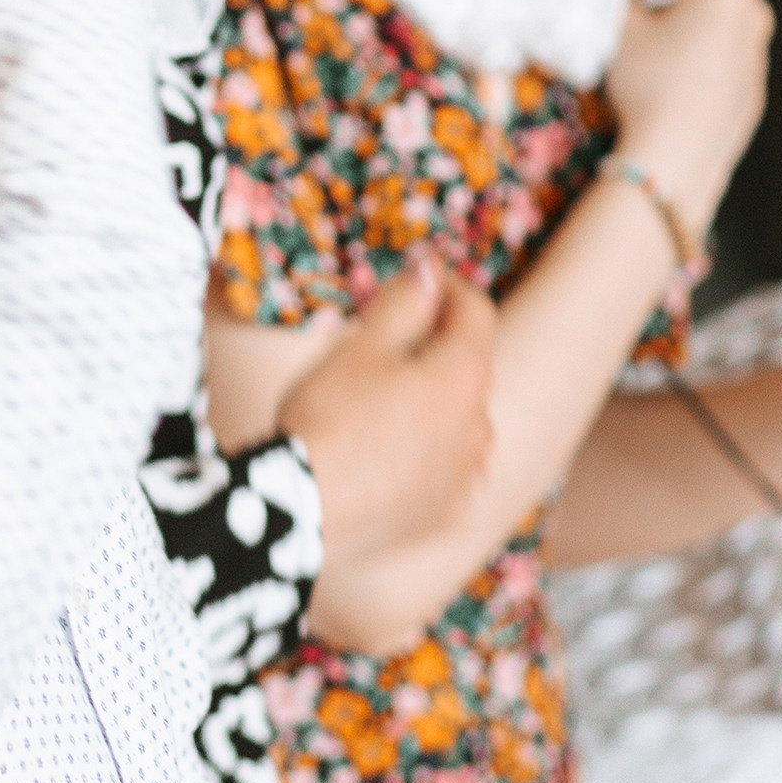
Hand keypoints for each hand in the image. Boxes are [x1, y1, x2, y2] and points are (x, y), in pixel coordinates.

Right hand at [278, 263, 496, 570]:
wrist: (301, 513)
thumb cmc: (328, 418)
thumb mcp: (361, 346)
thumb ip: (405, 301)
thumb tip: (431, 268)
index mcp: (465, 376)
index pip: (476, 312)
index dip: (448, 286)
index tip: (419, 278)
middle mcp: (480, 427)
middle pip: (467, 368)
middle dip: (436, 347)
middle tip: (383, 340)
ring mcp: (466, 476)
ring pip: (458, 422)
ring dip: (433, 404)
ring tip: (379, 404)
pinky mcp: (445, 515)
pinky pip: (445, 470)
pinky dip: (426, 454)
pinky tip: (383, 455)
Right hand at [606, 0, 771, 224]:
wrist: (676, 159)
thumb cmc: (649, 82)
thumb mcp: (621, 25)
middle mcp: (753, 9)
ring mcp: (757, 50)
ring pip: (711, 15)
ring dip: (676, 8)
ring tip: (638, 19)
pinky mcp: (751, 87)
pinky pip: (718, 51)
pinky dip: (692, 44)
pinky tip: (661, 60)